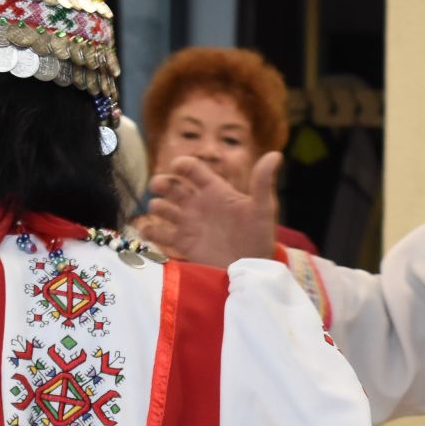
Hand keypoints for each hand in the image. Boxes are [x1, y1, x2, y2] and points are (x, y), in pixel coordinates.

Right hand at [136, 152, 279, 268]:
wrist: (250, 270)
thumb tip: (275, 155)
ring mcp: (188, 223)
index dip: (182, 164)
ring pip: (162, 208)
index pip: (193, 169)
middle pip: (171, 186)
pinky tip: (149, 229)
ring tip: (160, 210)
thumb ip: (263, 182)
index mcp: (215, 190)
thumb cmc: (259, 237)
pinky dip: (149, 230)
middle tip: (158, 187)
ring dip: (156, 206)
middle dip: (161, 183)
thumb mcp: (263, 208)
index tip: (176, 166)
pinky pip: (158, 233)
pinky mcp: (182, 243)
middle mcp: (198, 204)